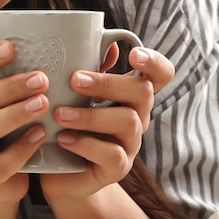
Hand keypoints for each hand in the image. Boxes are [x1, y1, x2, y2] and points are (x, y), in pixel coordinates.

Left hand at [40, 45, 174, 199]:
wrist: (58, 174)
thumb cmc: (66, 125)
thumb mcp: (73, 96)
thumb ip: (88, 70)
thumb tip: (109, 44)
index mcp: (130, 95)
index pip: (161, 74)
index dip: (155, 62)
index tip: (134, 53)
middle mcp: (137, 117)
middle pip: (142, 92)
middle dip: (108, 83)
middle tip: (74, 80)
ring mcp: (130, 144)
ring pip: (127, 122)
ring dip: (90, 115)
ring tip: (59, 114)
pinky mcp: (118, 168)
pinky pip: (113, 154)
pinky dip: (85, 144)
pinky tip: (62, 138)